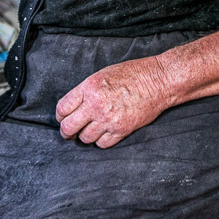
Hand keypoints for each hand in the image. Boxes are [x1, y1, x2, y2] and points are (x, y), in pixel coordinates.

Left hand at [55, 56, 174, 148]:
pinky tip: (104, 133)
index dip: (60, 116)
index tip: (63, 118)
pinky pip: (102, 144)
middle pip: (68, 127)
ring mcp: (108, 119)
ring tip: (91, 130)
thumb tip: (73, 107)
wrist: (158, 81)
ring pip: (85, 138)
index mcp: (89, 88)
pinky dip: (100, 141)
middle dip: (66, 131)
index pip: (62, 108)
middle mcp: (96, 104)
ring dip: (85, 136)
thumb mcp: (102, 75)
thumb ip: (86, 91)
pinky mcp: (122, 130)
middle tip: (69, 132)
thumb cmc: (132, 74)